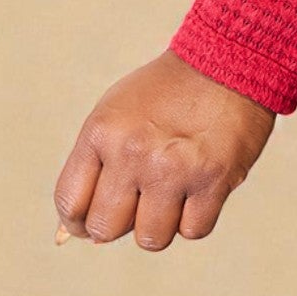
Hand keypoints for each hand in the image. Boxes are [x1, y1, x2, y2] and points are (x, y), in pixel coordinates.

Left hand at [53, 49, 276, 250]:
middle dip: (122, 219)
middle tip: (143, 194)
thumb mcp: (116, 115)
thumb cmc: (167, 92)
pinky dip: (197, 217)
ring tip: (174, 188)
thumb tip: (66, 237)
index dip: (80, 219)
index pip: (70, 205)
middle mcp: (133, 151)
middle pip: (104, 230)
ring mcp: (174, 168)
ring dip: (161, 222)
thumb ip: (89, 169)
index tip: (102, 208)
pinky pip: (193, 231)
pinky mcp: (214, 178)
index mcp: (102, 131)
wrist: (230, 56)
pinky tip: (200, 186)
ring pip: (150, 239)